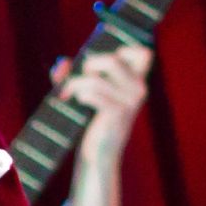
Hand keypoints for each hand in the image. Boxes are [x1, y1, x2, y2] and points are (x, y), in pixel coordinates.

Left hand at [52, 42, 153, 180]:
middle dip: (90, 64)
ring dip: (76, 83)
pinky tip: (74, 100)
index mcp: (137, 82)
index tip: (107, 61)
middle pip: (113, 60)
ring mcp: (129, 102)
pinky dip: (78, 94)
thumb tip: (61, 64)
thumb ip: (72, 74)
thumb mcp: (87, 92)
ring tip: (68, 92)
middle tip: (80, 77)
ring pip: (96, 79)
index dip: (125, 50)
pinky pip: (91, 93)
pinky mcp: (116, 114)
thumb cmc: (92, 121)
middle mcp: (139, 90)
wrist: (99, 155)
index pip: (144, 54)